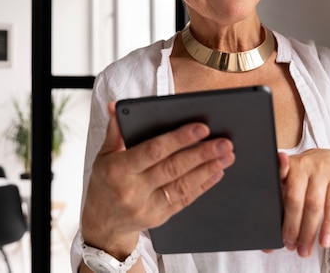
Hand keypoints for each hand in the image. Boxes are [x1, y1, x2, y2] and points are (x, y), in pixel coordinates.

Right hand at [81, 101, 234, 257]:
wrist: (103, 222)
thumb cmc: (105, 182)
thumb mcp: (103, 154)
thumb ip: (115, 130)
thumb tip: (117, 106)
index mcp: (118, 170)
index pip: (153, 151)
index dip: (178, 139)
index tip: (201, 128)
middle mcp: (133, 189)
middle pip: (173, 168)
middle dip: (201, 153)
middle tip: (224, 142)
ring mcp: (147, 206)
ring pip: (182, 185)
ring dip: (207, 169)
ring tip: (226, 155)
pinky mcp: (159, 217)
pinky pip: (185, 200)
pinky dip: (203, 185)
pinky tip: (216, 173)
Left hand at [277, 149, 329, 257]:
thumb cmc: (306, 179)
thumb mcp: (291, 183)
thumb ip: (279, 206)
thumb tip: (266, 246)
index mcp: (285, 166)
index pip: (275, 179)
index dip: (272, 187)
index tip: (267, 202)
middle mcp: (302, 166)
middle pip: (294, 199)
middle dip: (290, 226)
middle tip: (288, 245)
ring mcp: (322, 171)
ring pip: (313, 205)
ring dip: (308, 231)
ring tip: (304, 250)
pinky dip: (329, 226)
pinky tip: (324, 241)